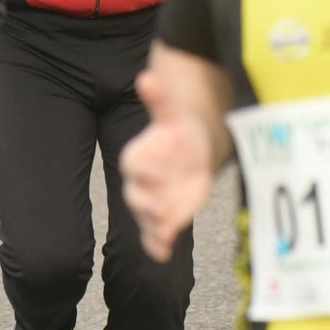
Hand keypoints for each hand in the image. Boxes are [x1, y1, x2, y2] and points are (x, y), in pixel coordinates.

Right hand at [120, 70, 215, 262]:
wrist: (196, 152)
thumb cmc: (179, 132)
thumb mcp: (174, 114)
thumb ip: (160, 99)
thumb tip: (147, 75)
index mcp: (139, 155)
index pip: (134, 164)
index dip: (145, 169)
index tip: (157, 172)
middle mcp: (142, 182)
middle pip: (136, 196)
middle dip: (147, 203)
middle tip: (163, 210)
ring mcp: (153, 201)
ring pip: (146, 219)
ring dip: (155, 227)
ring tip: (167, 232)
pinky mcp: (165, 218)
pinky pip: (155, 235)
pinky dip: (157, 245)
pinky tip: (164, 254)